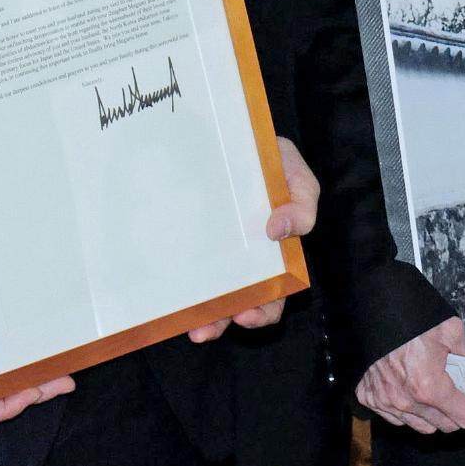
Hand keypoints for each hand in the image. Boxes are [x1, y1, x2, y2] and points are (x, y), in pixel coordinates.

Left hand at [189, 138, 317, 341]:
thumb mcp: (296, 177)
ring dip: (196, 313)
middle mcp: (241, 259)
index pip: (273, 292)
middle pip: (234, 302)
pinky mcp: (181, 238)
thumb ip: (301, 204)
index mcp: (272, 252)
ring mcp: (209, 250)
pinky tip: (162, 292)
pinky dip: (171, 283)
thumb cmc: (270, 160)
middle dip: (221, 322)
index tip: (246, 313)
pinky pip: (175, 265)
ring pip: (204, 291)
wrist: (230, 135)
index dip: (263, 310)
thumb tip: (279, 231)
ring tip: (188, 325)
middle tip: (205, 330)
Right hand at [359, 318, 464, 432]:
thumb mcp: (452, 334)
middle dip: (460, 409)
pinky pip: (398, 417)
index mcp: (430, 386)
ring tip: (436, 386)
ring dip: (435, 412)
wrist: (377, 309)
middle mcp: (406, 400)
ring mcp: (386, 402)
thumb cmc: (412, 319)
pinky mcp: (371, 398)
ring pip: (423, 426)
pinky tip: (414, 388)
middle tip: (462, 389)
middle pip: (447, 425)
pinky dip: (410, 408)